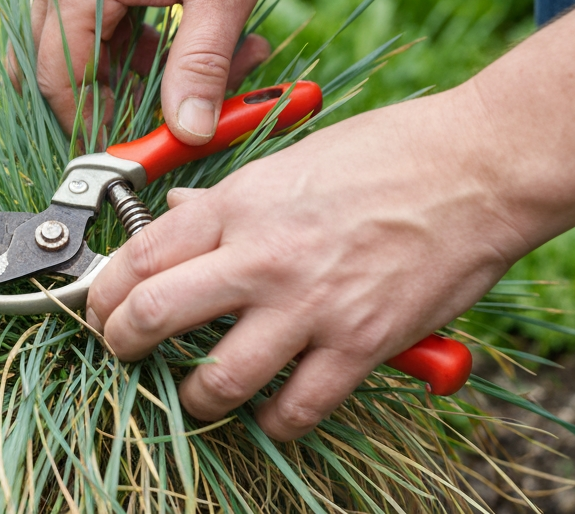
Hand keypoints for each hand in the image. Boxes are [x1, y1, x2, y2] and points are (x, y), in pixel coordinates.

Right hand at [32, 0, 286, 140]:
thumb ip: (201, 66)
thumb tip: (187, 134)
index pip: (59, 84)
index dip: (96, 128)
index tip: (143, 150)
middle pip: (64, 68)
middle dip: (128, 98)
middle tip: (193, 106)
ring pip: (88, 44)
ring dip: (146, 66)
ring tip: (227, 54)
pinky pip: (100, 15)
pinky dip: (143, 37)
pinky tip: (197, 28)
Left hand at [84, 87, 530, 439]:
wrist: (477, 168)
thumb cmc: (386, 152)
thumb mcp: (287, 161)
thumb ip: (226, 200)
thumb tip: (176, 214)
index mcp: (237, 204)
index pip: (138, 255)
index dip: (102, 291)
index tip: (97, 308)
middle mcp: (260, 256)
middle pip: (154, 315)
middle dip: (121, 343)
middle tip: (122, 352)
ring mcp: (309, 305)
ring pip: (217, 379)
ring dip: (194, 398)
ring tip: (195, 394)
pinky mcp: (359, 344)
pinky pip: (297, 408)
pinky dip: (276, 421)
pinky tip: (272, 412)